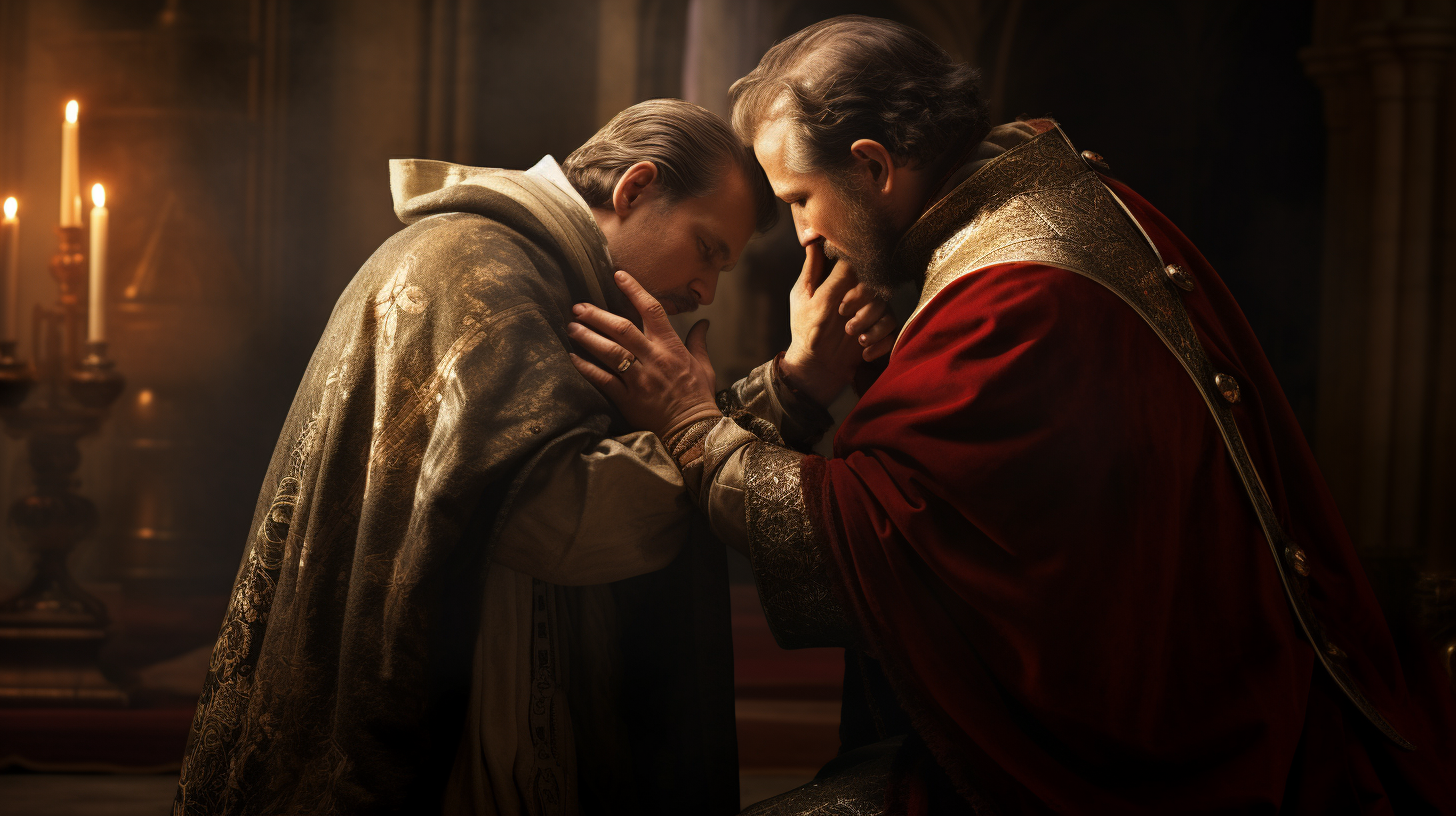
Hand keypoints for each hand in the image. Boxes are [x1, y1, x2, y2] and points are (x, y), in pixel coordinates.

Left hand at [567, 270, 722, 438]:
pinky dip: (586, 368)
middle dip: (598, 315)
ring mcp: (640, 379)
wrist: (692, 430)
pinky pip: (603, 380)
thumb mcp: (704, 365)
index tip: (618, 275)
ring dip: (588, 337)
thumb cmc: (698, 396)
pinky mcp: (628, 398)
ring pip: (610, 352)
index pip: (652, 310)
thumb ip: (698, 341)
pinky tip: (572, 357)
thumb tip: (703, 322)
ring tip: (571, 327)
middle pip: (622, 328)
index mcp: (671, 347)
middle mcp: (654, 359)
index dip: (634, 290)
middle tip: (578, 306)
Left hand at [781, 244, 898, 405]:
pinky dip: (879, 342)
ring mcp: (867, 312)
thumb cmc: (807, 333)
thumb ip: (828, 275)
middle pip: (876, 289)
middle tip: (846, 322)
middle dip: (864, 307)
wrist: (816, 369)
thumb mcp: (812, 302)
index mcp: (838, 281)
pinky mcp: (877, 330)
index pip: (859, 268)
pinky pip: (891, 330)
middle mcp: (855, 294)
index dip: (857, 284)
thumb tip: (822, 238)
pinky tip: (863, 352)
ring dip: (872, 326)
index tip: (843, 303)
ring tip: (855, 339)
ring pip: (885, 310)